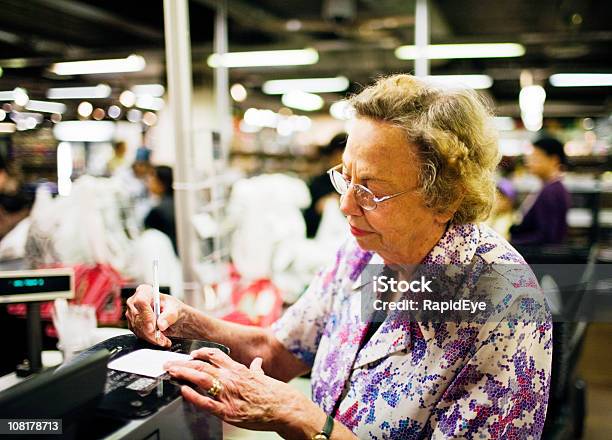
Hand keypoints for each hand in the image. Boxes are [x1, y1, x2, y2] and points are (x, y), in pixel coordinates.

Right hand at [126, 284, 184, 346]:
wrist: (172, 316)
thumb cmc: (172, 308)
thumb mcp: (175, 310)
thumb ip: (168, 316)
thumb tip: (160, 324)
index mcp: (145, 292)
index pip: (141, 301)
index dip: (146, 315)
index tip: (153, 327)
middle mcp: (135, 301)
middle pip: (137, 317)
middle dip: (149, 331)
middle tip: (161, 339)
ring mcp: (132, 313)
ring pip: (137, 328)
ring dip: (151, 337)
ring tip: (163, 340)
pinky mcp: (133, 324)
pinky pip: (138, 333)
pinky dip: (149, 339)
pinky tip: (158, 340)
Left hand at [164, 348, 306, 433]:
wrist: (284, 408)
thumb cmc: (275, 393)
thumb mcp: (263, 377)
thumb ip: (256, 369)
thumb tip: (257, 363)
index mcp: (238, 369)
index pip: (214, 355)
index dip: (198, 353)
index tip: (189, 354)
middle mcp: (231, 378)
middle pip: (202, 364)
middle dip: (183, 363)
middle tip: (169, 363)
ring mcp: (228, 394)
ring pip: (201, 378)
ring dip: (183, 373)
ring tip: (171, 371)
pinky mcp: (228, 411)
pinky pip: (206, 402)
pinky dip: (193, 396)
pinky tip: (183, 391)